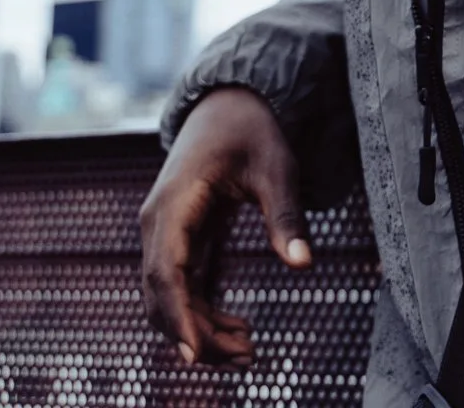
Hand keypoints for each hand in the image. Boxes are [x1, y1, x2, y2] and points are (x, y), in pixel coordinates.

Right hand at [139, 86, 312, 368]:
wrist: (230, 104)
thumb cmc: (253, 131)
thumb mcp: (277, 168)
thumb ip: (286, 215)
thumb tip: (304, 263)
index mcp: (174, 204)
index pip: (166, 272)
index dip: (177, 316)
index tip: (195, 354)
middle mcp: (159, 224)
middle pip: (162, 296)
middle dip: (197, 334)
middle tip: (246, 358)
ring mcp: (165, 234)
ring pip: (169, 299)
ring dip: (201, 329)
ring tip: (249, 353)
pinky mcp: (179, 241)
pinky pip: (182, 288)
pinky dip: (204, 313)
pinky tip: (238, 329)